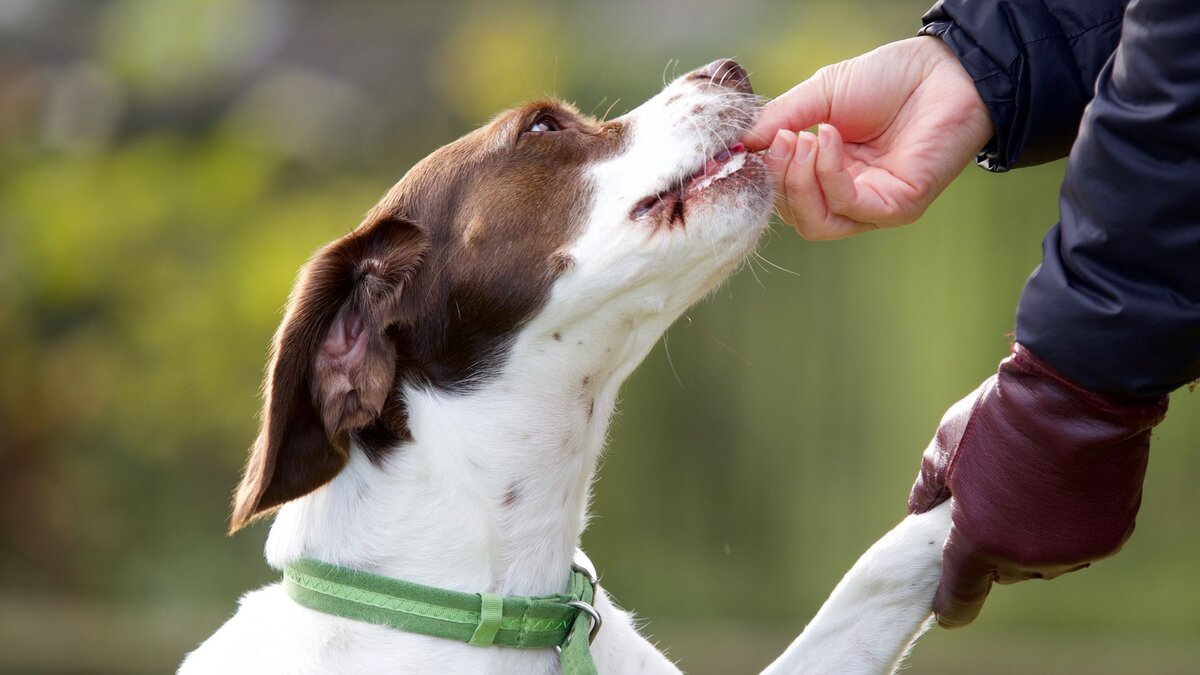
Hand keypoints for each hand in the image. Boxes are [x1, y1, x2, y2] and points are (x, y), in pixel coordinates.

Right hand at [744, 37, 993, 238]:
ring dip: (800, 182)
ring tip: (804, 139)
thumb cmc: (889, 79)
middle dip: (779, 178)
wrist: (943, 69)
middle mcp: (850, 196)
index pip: (785, 195)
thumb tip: (740, 145)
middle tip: (779, 139)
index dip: (765, 174)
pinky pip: (847, 206)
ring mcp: (873, 206)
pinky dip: (829, 174)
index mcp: (829, 173)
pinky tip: (828, 137)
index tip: (753, 142)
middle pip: (796, 215)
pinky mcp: (897, 208)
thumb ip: (780, 121)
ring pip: (815, 223)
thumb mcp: (820, 95)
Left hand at [909, 344, 1167, 627]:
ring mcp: (1071, 552)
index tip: (944, 609)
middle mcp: (1027, 558)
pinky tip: (1062, 489)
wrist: (1076, 394)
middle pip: (1002, 569)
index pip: (960, 594)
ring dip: (1031, 536)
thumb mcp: (946, 445)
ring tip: (1027, 488)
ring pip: (1042, 559)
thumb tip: (916, 508)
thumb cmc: (1001, 418)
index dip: (950, 603)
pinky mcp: (1108, 540)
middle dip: (992, 545)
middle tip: (989, 504)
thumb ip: (928, 486)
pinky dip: (1068, 526)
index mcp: (979, 540)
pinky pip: (1077, 544)